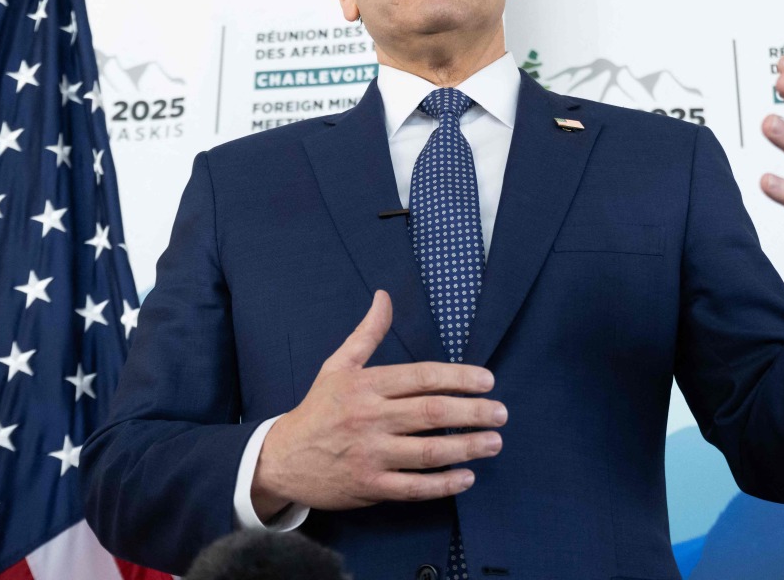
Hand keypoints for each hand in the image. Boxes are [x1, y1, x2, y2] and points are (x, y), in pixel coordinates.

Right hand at [250, 290, 506, 518]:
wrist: (282, 459)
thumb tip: (384, 296)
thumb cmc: (318, 409)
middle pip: (431, 413)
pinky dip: (443, 484)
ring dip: (466, 448)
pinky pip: (414, 487)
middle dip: (472, 412)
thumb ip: (367, 333)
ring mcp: (370, 455)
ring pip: (428, 452)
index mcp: (366, 385)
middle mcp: (370, 418)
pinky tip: (467, 476)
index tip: (488, 381)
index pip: (421, 377)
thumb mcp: (338, 365)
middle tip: (501, 413)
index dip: (459, 378)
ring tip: (493, 443)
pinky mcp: (370, 486)